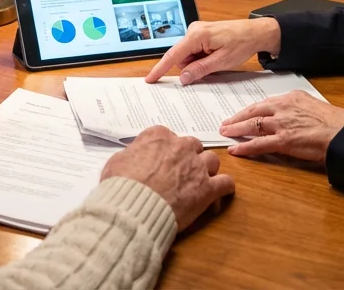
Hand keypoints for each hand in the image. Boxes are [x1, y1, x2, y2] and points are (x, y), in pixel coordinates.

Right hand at [101, 126, 234, 230]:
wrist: (133, 207)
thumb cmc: (121, 185)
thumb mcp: (116, 162)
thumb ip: (130, 155)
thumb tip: (132, 158)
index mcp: (159, 136)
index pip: (168, 137)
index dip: (166, 150)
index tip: (162, 160)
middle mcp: (181, 147)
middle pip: (193, 146)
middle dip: (189, 157)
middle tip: (181, 172)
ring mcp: (197, 167)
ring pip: (212, 161)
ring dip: (207, 170)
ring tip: (200, 182)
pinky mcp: (207, 188)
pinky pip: (226, 183)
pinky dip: (225, 187)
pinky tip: (221, 192)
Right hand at [144, 18, 281, 84]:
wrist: (255, 32)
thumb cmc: (242, 43)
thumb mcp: (221, 61)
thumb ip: (200, 69)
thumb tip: (183, 78)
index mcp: (197, 35)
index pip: (173, 55)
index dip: (160, 69)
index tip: (150, 79)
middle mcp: (193, 30)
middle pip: (181, 57)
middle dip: (192, 67)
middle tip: (212, 65)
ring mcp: (197, 31)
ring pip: (188, 56)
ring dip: (198, 62)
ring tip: (217, 58)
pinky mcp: (201, 34)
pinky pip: (194, 51)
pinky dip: (202, 57)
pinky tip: (215, 55)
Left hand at [219, 90, 343, 163]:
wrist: (343, 132)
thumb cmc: (334, 121)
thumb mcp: (313, 105)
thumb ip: (298, 107)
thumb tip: (291, 114)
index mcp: (291, 98)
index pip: (264, 103)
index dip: (250, 110)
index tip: (242, 113)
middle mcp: (283, 108)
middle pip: (254, 111)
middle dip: (237, 118)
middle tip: (225, 122)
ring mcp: (281, 124)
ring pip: (252, 126)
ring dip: (236, 129)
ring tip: (225, 133)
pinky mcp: (283, 141)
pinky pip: (258, 144)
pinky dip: (245, 147)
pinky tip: (235, 150)